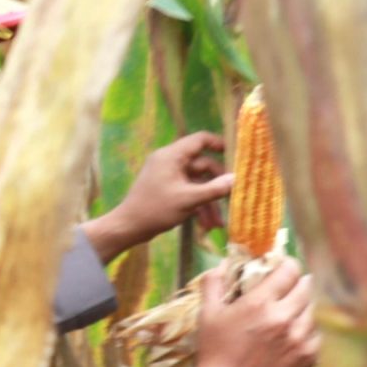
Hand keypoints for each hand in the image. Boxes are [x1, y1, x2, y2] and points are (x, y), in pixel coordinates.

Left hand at [84, 132, 234, 262]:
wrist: (129, 227)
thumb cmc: (156, 209)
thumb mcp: (189, 199)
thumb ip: (214, 189)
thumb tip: (237, 179)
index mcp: (171, 156)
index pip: (199, 140)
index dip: (218, 143)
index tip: (235, 154)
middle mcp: (170, 161)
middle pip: (202, 165)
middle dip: (217, 185)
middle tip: (232, 198)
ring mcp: (168, 176)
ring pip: (197, 183)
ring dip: (208, 201)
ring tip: (218, 223)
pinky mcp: (168, 189)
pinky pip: (188, 192)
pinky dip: (198, 205)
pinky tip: (207, 225)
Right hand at [184, 258, 318, 366]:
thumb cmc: (214, 354)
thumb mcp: (207, 315)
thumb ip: (215, 283)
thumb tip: (224, 264)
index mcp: (260, 303)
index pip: (289, 270)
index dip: (286, 263)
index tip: (280, 265)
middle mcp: (285, 317)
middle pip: (305, 287)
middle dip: (296, 282)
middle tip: (286, 286)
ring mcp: (300, 338)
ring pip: (311, 310)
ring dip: (301, 306)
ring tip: (287, 312)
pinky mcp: (309, 357)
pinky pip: (315, 334)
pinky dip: (306, 329)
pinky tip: (292, 334)